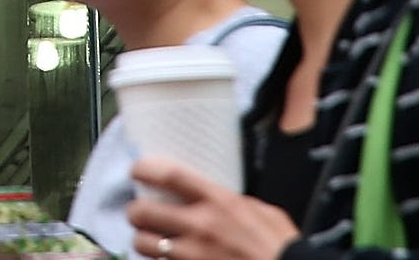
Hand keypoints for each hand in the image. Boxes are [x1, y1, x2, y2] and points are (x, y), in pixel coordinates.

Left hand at [125, 160, 297, 259]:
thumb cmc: (283, 250)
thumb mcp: (266, 213)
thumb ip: (237, 202)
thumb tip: (221, 196)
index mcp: (220, 203)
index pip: (170, 175)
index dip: (145, 168)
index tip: (136, 170)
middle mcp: (201, 227)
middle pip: (144, 211)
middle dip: (135, 212)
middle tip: (140, 213)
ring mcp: (193, 256)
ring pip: (144, 244)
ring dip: (143, 241)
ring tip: (151, 240)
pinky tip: (167, 259)